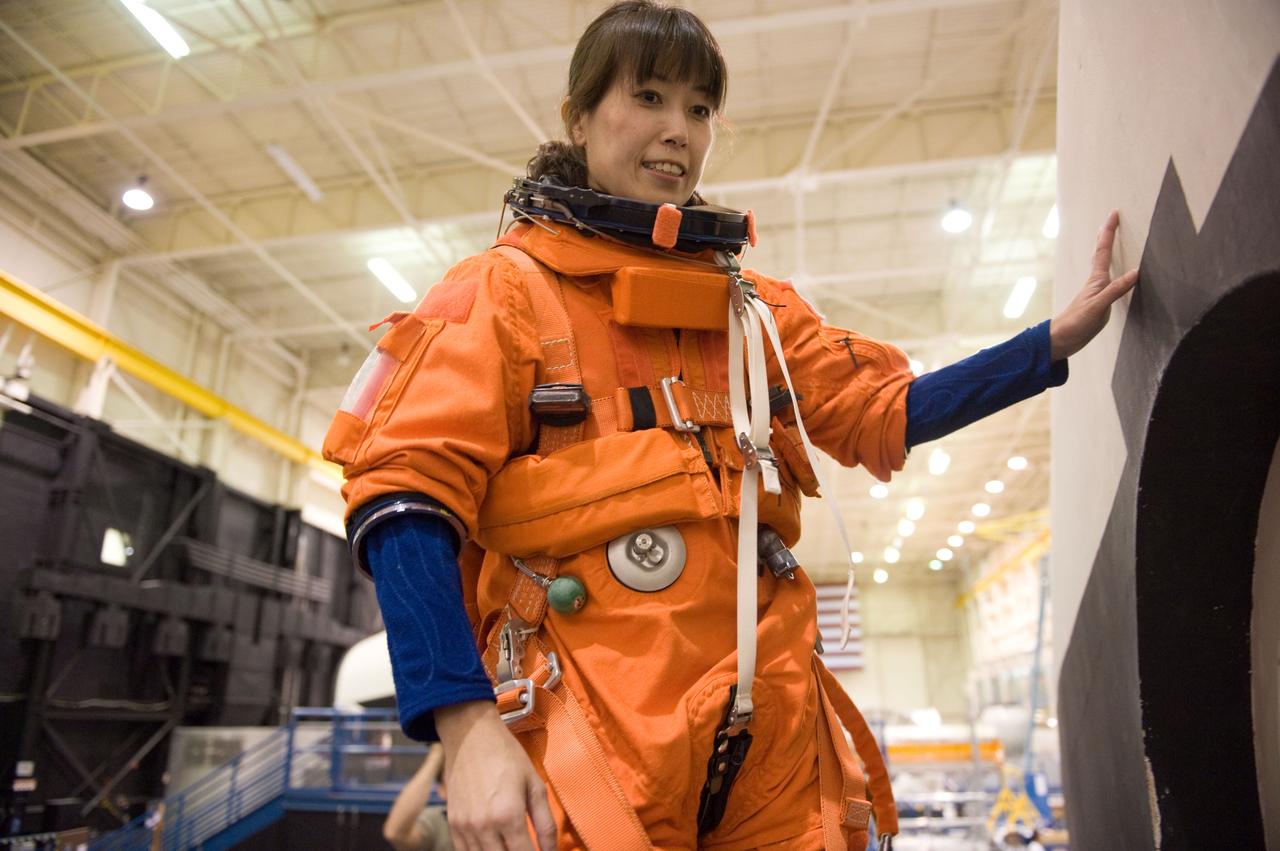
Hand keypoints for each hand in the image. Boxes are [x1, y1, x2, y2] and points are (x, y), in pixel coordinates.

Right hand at [436, 700, 557, 850]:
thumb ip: (545, 822)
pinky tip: (493, 847)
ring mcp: (465, 827)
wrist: (470, 735)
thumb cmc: (506, 755)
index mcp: (508, 816)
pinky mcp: (453, 823)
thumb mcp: (534, 784)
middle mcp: (484, 826)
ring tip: (511, 846)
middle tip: (526, 848)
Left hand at [1049, 209, 1139, 360]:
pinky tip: (1114, 275)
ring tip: (1110, 240)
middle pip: (1101, 253)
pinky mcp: (1098, 303)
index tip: (1114, 213)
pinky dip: (1114, 272)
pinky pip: (1109, 281)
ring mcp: (1097, 292)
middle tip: (1111, 219)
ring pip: (1103, 266)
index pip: (1103, 250)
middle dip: (1107, 236)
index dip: (1109, 231)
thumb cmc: (1075, 323)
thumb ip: (1116, 290)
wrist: (1062, 340)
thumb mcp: (1098, 307)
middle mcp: (1096, 283)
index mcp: (1096, 280)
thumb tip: (1136, 272)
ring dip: (1107, 251)